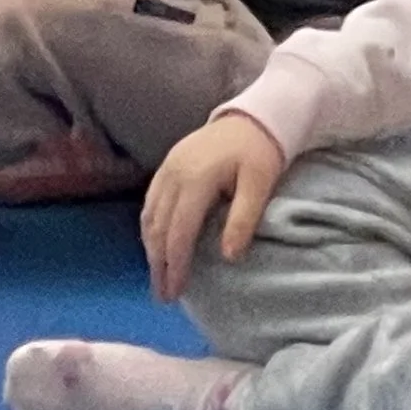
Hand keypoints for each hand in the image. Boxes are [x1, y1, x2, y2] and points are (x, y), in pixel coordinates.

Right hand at [141, 111, 284, 301]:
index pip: (179, 232)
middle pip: (158, 227)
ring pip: (149, 216)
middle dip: (159, 264)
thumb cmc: (261, 150)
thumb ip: (243, 219)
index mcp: (196, 179)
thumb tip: (228, 258)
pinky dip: (151, 227)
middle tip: (164, 295)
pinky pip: (151, 201)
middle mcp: (174, 173)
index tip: (176, 292)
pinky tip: (156, 244)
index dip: (176, 264)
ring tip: (159, 276)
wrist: (256, 114)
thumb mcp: (260, 183)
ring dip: (151, 248)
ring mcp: (167, 166)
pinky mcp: (168, 163)